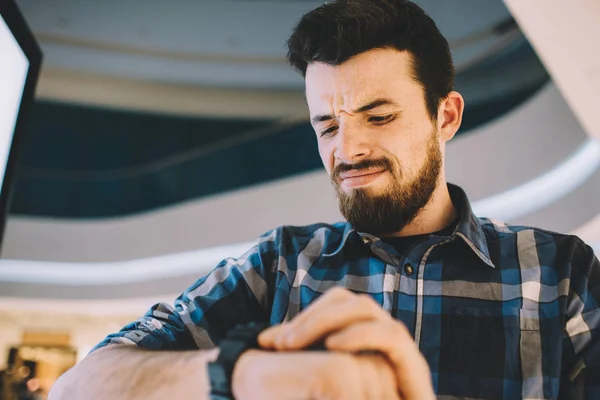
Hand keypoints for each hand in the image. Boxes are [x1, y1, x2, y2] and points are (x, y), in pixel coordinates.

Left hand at [258, 287, 434, 399]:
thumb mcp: (323, 377)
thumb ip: (302, 355)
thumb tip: (264, 339)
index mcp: (362, 332)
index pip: (334, 303)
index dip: (302, 315)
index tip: (268, 340)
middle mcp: (381, 332)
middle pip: (347, 300)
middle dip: (310, 316)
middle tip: (281, 343)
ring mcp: (399, 347)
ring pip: (365, 309)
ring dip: (327, 320)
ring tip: (297, 343)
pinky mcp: (414, 365)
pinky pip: (390, 335)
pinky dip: (359, 333)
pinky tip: (333, 345)